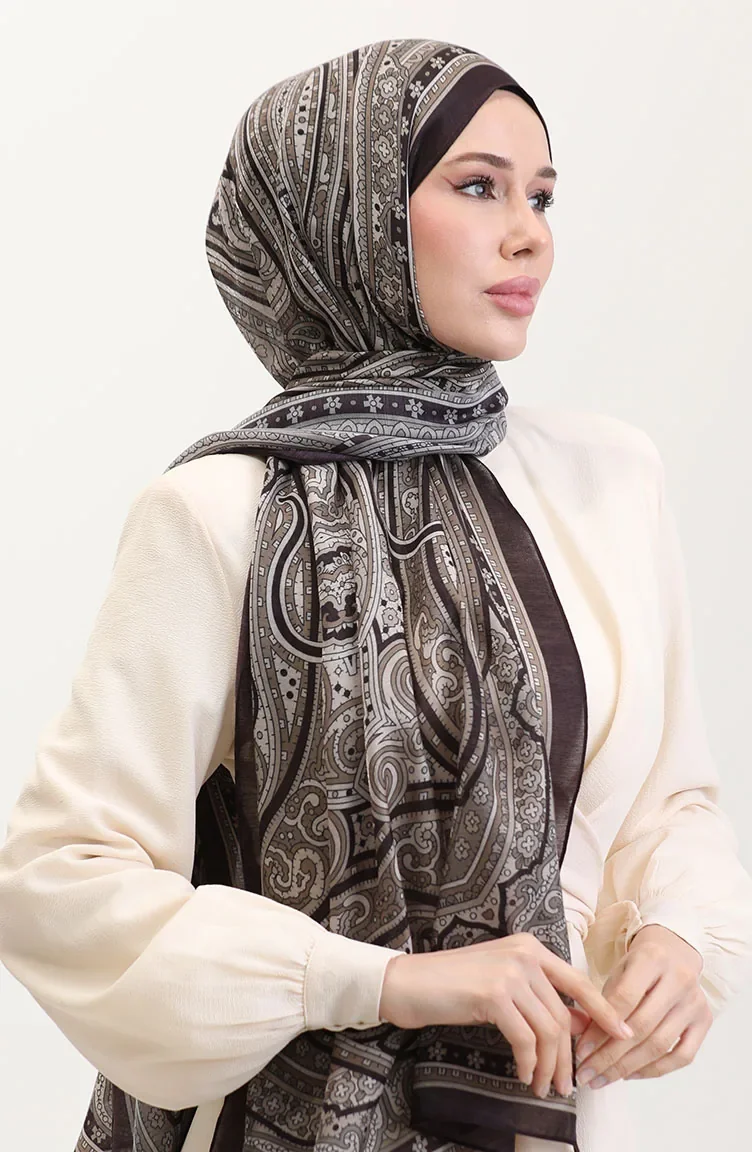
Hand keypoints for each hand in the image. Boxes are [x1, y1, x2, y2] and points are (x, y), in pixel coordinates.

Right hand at [378, 931, 633, 1100]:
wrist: (409, 983)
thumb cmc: (452, 986)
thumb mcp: (501, 983)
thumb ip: (535, 995)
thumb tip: (574, 1027)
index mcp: (530, 947)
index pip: (579, 983)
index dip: (604, 1011)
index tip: (624, 1035)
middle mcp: (525, 954)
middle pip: (563, 1016)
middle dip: (569, 1057)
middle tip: (566, 1085)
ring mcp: (510, 972)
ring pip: (549, 1031)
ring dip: (550, 1067)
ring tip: (544, 1087)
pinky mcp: (494, 994)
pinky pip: (526, 1039)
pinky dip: (529, 1064)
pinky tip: (524, 1076)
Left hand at [574, 924, 711, 1089]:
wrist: (674, 953)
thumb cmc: (640, 965)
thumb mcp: (618, 971)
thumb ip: (605, 1001)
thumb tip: (586, 1044)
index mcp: (652, 958)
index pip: (624, 999)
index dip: (600, 1029)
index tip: (581, 1050)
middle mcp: (679, 979)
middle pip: (642, 1027)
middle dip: (610, 1055)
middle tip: (588, 1073)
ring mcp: (694, 1002)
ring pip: (660, 1045)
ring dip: (627, 1067)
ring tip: (603, 1078)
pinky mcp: (704, 1021)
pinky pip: (681, 1056)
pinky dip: (654, 1070)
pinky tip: (630, 1074)